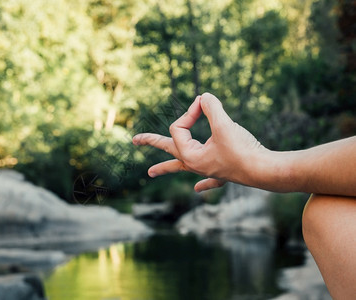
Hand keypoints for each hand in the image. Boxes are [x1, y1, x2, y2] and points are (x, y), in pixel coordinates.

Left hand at [133, 93, 265, 191]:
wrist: (264, 171)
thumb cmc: (242, 150)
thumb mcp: (223, 124)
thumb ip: (211, 107)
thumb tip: (203, 97)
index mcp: (189, 155)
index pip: (179, 127)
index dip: (190, 112)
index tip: (203, 103)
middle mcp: (194, 165)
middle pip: (167, 151)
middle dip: (151, 143)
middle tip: (133, 141)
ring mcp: (206, 170)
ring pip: (181, 167)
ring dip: (166, 167)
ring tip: (150, 172)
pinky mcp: (222, 173)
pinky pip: (208, 180)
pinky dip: (203, 184)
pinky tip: (196, 188)